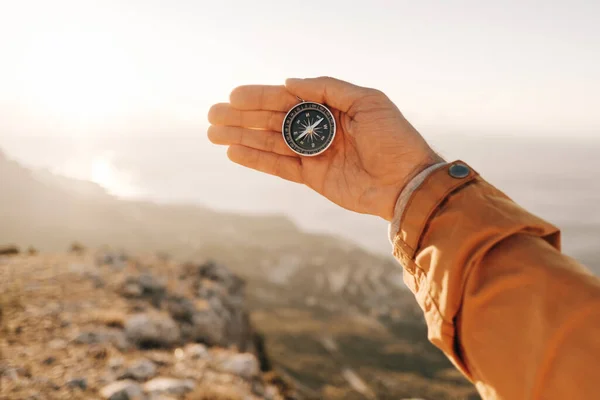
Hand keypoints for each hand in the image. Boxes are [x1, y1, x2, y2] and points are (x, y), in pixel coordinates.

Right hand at [208, 77, 442, 220]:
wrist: (407, 183)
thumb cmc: (393, 138)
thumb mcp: (367, 101)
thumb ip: (327, 89)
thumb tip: (289, 82)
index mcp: (331, 108)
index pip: (288, 100)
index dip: (260, 97)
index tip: (234, 96)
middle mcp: (320, 129)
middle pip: (273, 120)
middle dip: (242, 117)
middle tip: (212, 114)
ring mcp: (315, 154)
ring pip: (270, 143)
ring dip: (242, 137)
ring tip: (213, 133)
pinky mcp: (313, 178)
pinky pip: (279, 166)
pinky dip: (257, 160)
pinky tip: (234, 153)